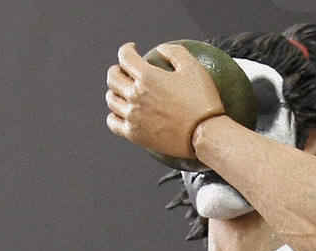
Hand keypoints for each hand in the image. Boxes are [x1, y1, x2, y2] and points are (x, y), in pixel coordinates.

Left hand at [105, 41, 224, 162]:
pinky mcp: (135, 135)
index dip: (127, 49)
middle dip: (118, 69)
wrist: (204, 135)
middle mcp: (135, 95)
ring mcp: (133, 116)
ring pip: (111, 99)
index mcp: (147, 76)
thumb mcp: (193, 67)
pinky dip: (114, 116)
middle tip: (126, 71)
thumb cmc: (202, 101)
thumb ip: (174, 52)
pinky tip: (122, 113)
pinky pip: (113, 123)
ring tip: (124, 92)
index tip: (133, 50)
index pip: (124, 56)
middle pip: (113, 77)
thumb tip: (160, 50)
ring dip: (115, 92)